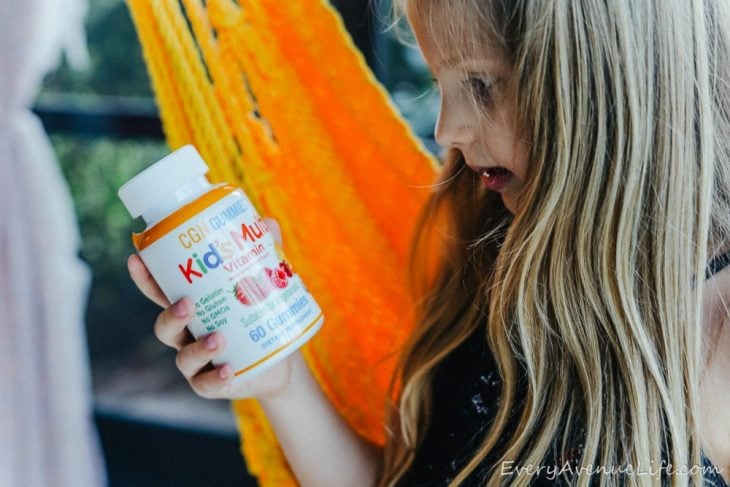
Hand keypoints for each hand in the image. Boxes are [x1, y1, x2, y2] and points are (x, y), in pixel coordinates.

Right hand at [126, 217, 294, 399]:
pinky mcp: (211, 384)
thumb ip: (264, 254)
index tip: (136, 257)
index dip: (146, 278)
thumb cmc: (261, 315)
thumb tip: (267, 222)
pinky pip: (206, 384)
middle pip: (165, 325)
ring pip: (183, 357)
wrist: (281, 362)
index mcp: (193, 306)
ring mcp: (197, 361)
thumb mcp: (264, 284)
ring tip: (218, 338)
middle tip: (187, 303)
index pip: (162, 291)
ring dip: (197, 348)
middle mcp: (187, 334)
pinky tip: (227, 370)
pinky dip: (214, 377)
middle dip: (171, 314)